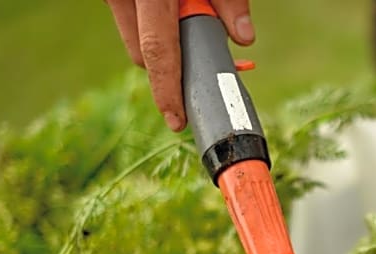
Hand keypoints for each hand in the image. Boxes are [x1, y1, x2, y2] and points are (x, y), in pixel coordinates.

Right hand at [104, 0, 254, 130]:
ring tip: (190, 21)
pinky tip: (171, 10)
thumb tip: (245, 40)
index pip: (158, 53)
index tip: (177, 121)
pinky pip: (131, 20)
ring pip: (134, 37)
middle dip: (169, 66)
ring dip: (161, 41)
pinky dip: (152, 23)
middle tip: (204, 61)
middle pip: (143, 53)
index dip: (167, 91)